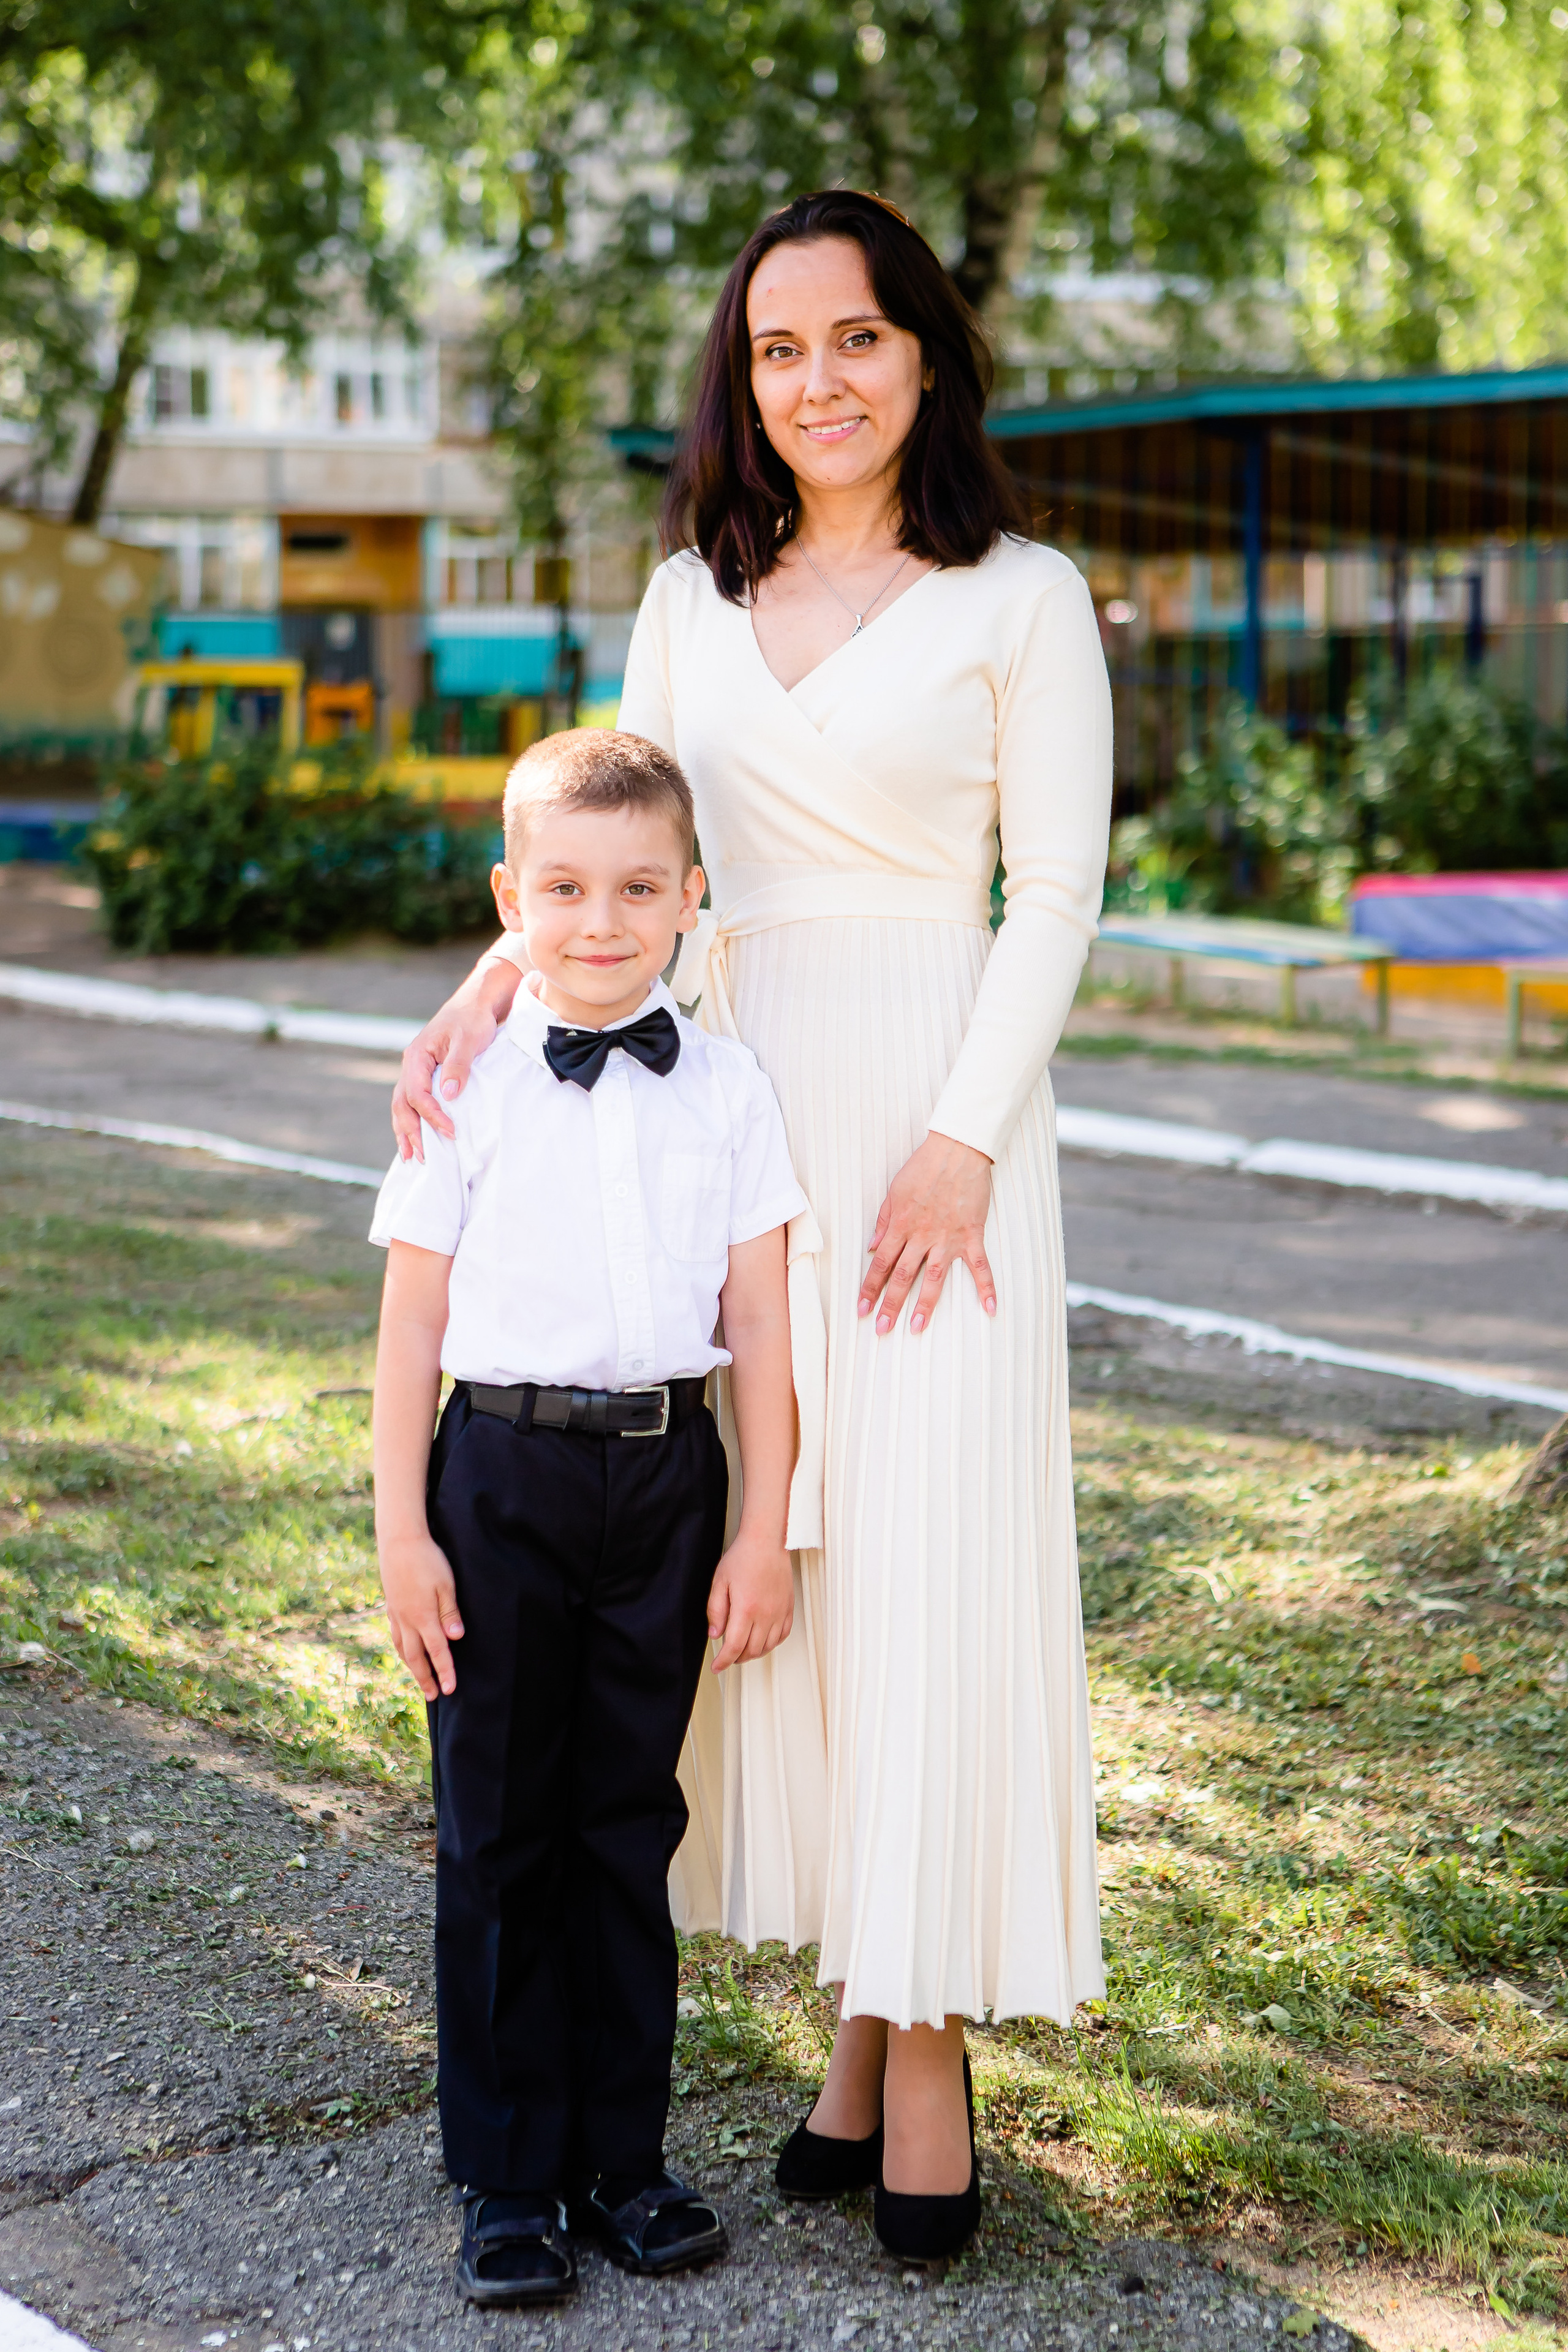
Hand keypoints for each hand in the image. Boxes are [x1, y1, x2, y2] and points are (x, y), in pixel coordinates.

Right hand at [379, 1531, 464, 1698]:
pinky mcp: (391, 1606)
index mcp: (423, 1616)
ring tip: (419, 1679)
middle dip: (425, 1678)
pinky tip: (404, 1651)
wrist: (399, 1541)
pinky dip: (401, 1650)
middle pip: (416, 1657)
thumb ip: (450, 1612)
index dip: (445, 1671)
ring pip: (403, 1649)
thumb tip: (455, 1638)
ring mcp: (396, 1614)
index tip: (450, 1689)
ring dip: (412, 1667)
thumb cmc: (428, 1559)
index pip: (437, 1651)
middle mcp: (407, 1620)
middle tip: (433, 1696)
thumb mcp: (445, 1584)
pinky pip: (395, 1636)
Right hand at [392, 960, 521, 1160]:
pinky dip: (414, 1121)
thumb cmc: (473, 1019)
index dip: (432, 1116)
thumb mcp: (468, 1040)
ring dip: (406, 1131)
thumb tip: (449, 1096)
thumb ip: (458, 1067)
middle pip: (402, 1104)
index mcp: (417, 1057)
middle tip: (419, 1158)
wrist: (477, 1003)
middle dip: (409, 1132)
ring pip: (404, 1105)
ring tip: (410, 1156)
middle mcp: (412, 1065)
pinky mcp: (428, 1075)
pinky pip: (415, 1102)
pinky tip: (418, 1137)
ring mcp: (418, 1071)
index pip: (418, 1094)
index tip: (450, 1132)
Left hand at [706, 1533, 793, 1670]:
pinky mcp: (788, 1608)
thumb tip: (715, 1634)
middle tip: (728, 1657)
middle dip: (737, 1658)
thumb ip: (716, 1611)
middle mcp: (765, 1614)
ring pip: (768, 1646)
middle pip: (751, 1650)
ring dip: (754, 1653)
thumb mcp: (720, 1582)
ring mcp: (779, 1612)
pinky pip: (783, 1635)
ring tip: (743, 1650)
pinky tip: (763, 1639)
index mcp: (745, 1609)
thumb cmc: (743, 1557)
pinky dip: (772, 1643)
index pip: (734, 1647)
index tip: (717, 1667)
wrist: (767, 1542)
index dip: (724, 1661)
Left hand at [859, 1132, 995, 1335]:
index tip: (862, 1309)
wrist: (956, 1151)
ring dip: (925, 1304)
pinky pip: (980, 1266)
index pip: (880, 1263)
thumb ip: (884, 1220)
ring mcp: (948, 1238)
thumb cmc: (923, 1168)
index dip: (870, 1288)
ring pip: (934, 1277)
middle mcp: (922, 1236)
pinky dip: (986, 1288)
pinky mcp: (971, 1235)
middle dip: (890, 1305)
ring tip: (916, 1328)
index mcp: (900, 1226)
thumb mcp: (894, 1191)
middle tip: (882, 1330)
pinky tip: (990, 1309)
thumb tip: (872, 1245)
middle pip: (902, 1276)